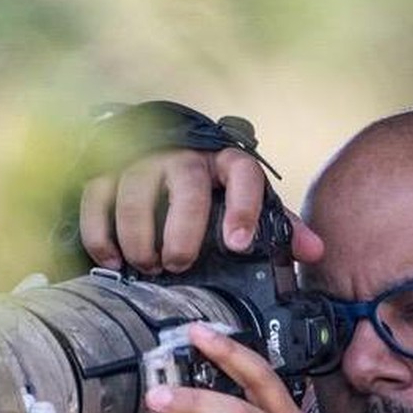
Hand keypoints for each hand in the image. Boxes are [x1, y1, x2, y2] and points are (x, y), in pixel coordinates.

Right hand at [80, 148, 323, 273]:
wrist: (161, 147)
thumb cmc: (211, 189)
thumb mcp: (248, 202)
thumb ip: (279, 227)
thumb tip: (315, 252)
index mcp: (225, 161)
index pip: (243, 173)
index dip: (243, 208)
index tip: (236, 244)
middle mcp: (184, 155)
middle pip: (186, 187)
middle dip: (181, 233)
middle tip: (178, 265)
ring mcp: (142, 159)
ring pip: (137, 195)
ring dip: (139, 237)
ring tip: (147, 266)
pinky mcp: (106, 169)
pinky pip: (97, 200)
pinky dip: (101, 235)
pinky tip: (111, 261)